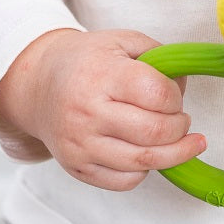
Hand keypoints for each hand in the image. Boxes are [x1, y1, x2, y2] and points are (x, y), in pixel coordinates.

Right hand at [0, 28, 206, 191]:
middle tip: (182, 120)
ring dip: (174, 153)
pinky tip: (146, 154)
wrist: (38, 85)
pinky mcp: (78, 167)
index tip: (174, 95)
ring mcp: (81, 143)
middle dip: (181, 128)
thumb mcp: (122, 42)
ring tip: (181, 141)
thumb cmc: (86, 62)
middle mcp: (87, 111)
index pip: (158, 94)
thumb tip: (184, 87)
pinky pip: (125, 181)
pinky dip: (145, 170)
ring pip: (145, 162)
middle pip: (156, 132)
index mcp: (101, 74)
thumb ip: (160, 56)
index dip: (176, 97)